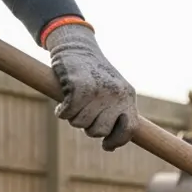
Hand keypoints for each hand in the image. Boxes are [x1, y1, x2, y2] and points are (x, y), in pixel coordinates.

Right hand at [44, 23, 137, 150]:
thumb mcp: (113, 90)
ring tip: (74, 103)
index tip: (106, 146)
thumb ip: (115, 112)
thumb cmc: (93, 73)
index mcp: (128, 96)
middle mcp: (116, 94)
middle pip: (100, 130)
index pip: (129, 129)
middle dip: (88, 127)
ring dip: (73, 117)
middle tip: (83, 114)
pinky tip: (62, 103)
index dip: (117, 141)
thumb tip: (110, 147)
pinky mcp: (79, 86)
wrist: (77, 45)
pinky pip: (67, 113)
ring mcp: (98, 90)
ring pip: (81, 123)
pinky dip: (62, 112)